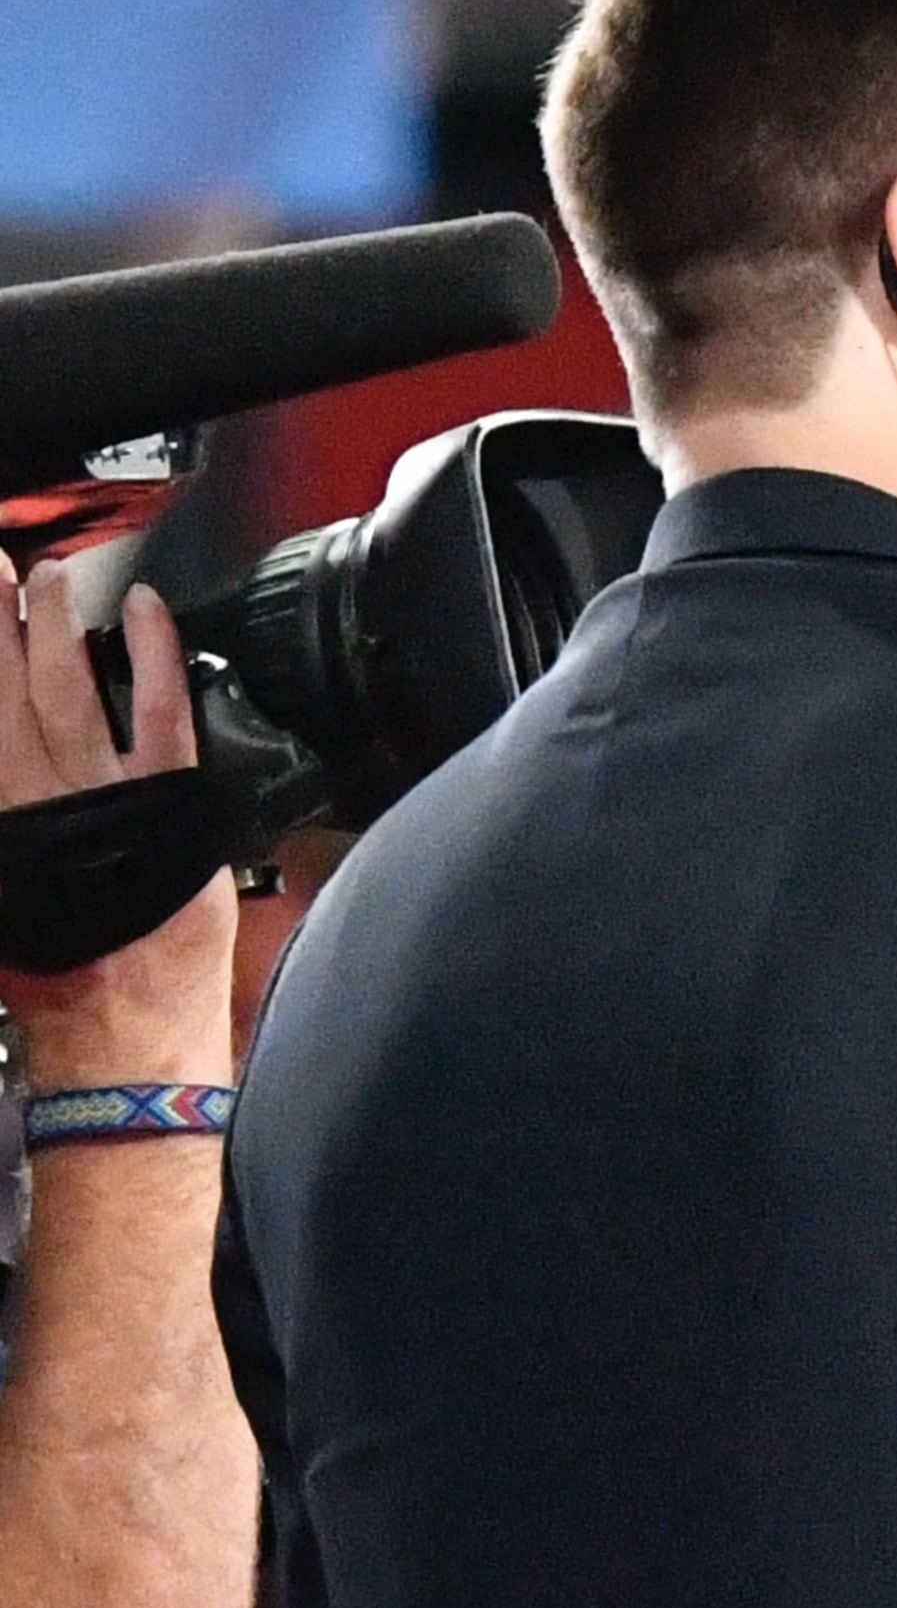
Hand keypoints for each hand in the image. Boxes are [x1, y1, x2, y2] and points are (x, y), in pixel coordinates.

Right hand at [0, 552, 238, 1089]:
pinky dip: (154, 654)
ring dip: (57, 626)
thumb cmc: (48, 979)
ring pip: (70, 688)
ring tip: (51, 577)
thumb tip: (5, 773)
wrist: (116, 1030)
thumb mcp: (4, 895)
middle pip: (7, 688)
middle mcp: (34, 795)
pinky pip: (162, 708)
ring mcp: (102, 792)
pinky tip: (148, 612)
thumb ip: (4, 829)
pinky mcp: (168, 799)